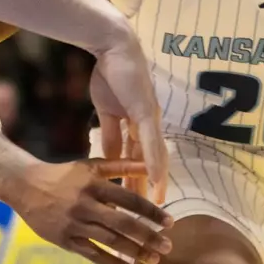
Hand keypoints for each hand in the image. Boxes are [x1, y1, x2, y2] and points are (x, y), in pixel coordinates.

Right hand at [9, 159, 173, 263]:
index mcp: (94, 184)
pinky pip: (93, 255)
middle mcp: (85, 204)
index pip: (129, 199)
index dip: (151, 212)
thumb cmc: (65, 175)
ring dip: (134, 252)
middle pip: (122, 223)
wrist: (26, 186)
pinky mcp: (65, 240)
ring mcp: (74, 224)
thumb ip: (122, 165)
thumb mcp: (92, 165)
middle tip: (167, 247)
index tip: (169, 223)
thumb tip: (151, 163)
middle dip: (147, 237)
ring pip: (109, 241)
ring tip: (153, 260)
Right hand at [89, 30, 168, 203]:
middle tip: (151, 215)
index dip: (142, 182)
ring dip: (156, 181)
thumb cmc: (109, 75)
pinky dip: (154, 161)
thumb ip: (110, 134)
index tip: (140, 205)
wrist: (112, 47)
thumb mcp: (107, 112)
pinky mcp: (145, 111)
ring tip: (157, 205)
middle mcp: (148, 124)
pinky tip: (157, 178)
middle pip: (149, 163)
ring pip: (154, 156)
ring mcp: (149, 118)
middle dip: (148, 189)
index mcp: (138, 125)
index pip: (141, 160)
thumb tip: (109, 157)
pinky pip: (150, 141)